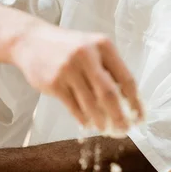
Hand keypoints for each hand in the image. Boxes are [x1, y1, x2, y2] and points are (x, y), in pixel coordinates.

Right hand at [11, 23, 143, 131]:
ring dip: (101, 121)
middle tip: (124, 130)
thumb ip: (109, 69)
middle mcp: (87, 55)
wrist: (31, 41)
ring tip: (106, 129)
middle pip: (110, 94)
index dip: (136, 102)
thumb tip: (128, 101)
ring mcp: (68, 69)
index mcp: (103, 46)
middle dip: (120, 117)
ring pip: (91, 104)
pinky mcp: (54, 82)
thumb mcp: (92, 49)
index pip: (127, 79)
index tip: (139, 117)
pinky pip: (74, 108)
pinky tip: (88, 123)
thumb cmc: (68, 47)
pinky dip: (84, 119)